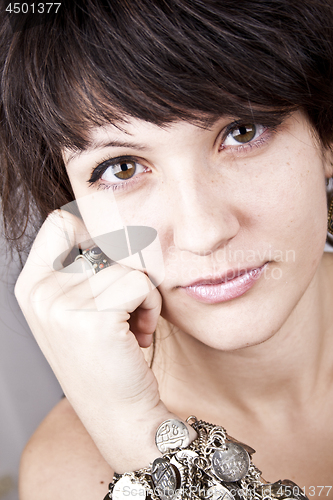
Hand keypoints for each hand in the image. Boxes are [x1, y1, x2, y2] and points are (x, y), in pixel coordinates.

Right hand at [15, 209, 189, 471]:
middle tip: (124, 311)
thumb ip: (83, 269)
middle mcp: (40, 292)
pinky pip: (142, 284)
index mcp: (31, 286)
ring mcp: (62, 304)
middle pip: (104, 244)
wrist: (120, 416)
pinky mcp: (94, 316)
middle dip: (126, 274)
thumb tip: (120, 228)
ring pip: (128, 265)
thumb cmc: (107, 359)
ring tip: (130, 328)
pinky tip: (138, 336)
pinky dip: (151, 307)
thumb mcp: (78, 310)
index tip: (110, 263)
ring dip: (142, 294)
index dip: (94, 233)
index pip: (60, 222)